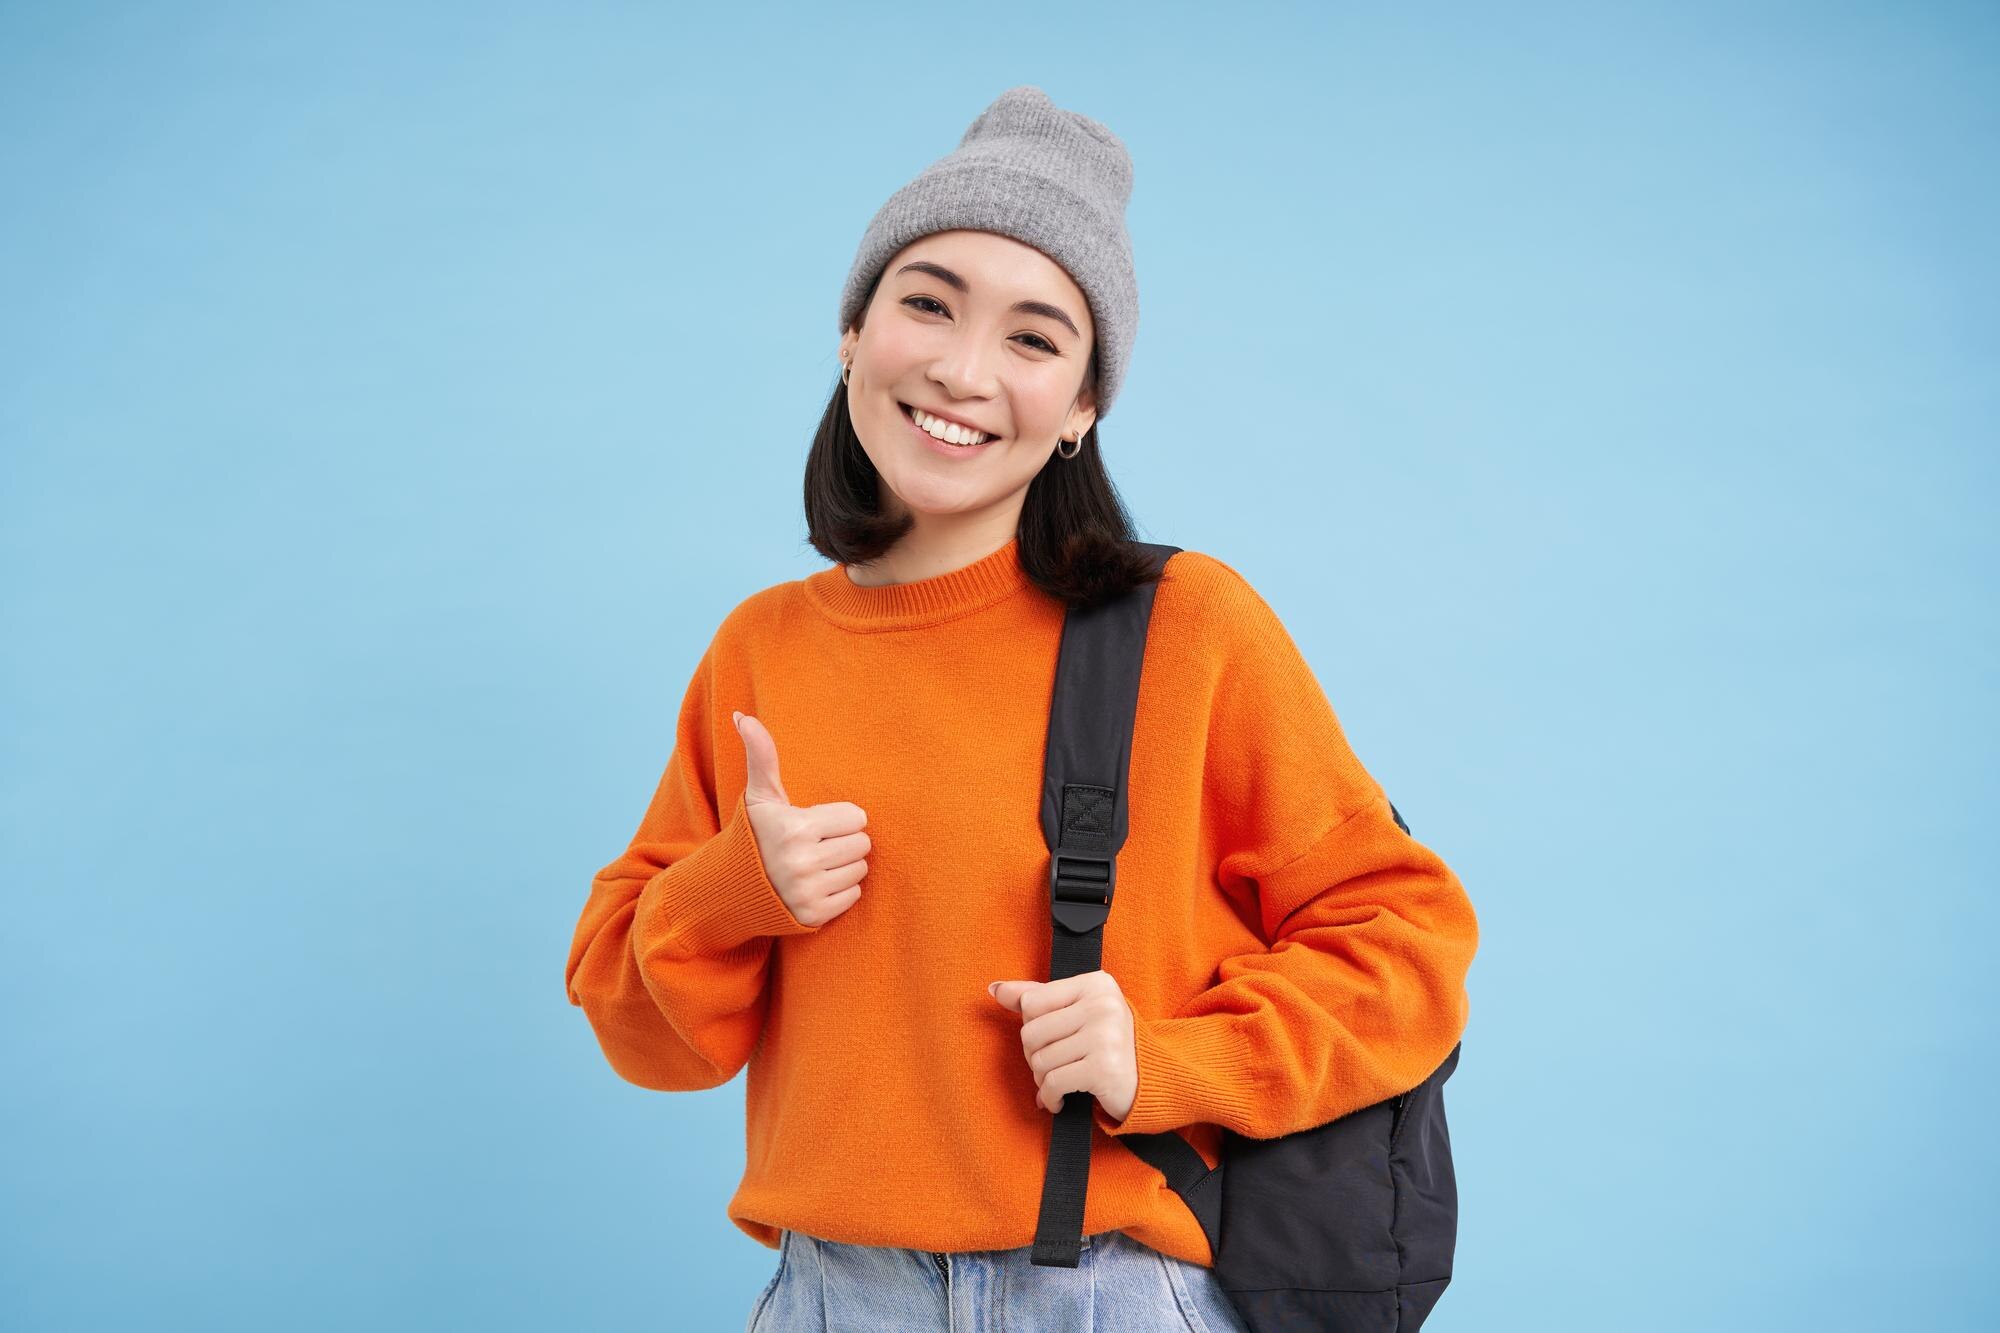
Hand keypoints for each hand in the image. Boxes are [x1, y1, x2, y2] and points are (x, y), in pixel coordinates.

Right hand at [732, 710, 869, 926]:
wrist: (732, 887)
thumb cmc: (755, 834)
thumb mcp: (760, 795)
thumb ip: (761, 754)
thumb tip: (743, 716)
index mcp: (795, 828)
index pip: (857, 817)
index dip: (840, 817)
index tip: (816, 823)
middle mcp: (802, 862)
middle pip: (862, 843)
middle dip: (844, 841)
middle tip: (818, 844)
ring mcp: (808, 892)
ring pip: (861, 869)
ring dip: (844, 865)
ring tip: (818, 862)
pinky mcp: (814, 915)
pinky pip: (854, 895)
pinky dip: (841, 890)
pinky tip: (817, 883)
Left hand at [987, 970, 1137, 1121]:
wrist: (1152, 1081)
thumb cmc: (1110, 1043)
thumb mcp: (1079, 1011)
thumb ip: (1038, 997)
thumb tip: (995, 989)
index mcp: (1096, 984)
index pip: (1032, 1002)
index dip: (1032, 1025)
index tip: (1050, 1038)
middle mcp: (1102, 1005)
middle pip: (1031, 1032)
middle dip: (1035, 1056)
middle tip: (1053, 1065)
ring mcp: (1104, 1036)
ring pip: (1040, 1060)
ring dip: (1042, 1080)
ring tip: (1059, 1082)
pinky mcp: (1103, 1068)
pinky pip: (1053, 1083)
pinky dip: (1050, 1098)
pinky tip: (1060, 1100)